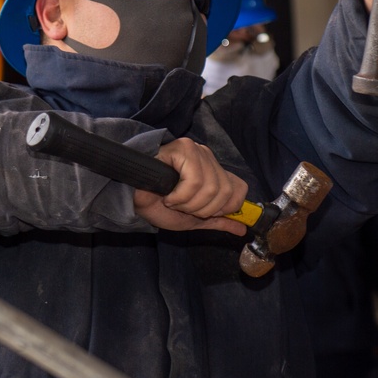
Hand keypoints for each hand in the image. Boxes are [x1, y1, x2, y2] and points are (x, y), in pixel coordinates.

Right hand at [133, 137, 248, 235]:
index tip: (203, 213)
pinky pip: (194, 181)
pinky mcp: (182, 149)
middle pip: (224, 192)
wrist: (134, 201)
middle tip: (183, 206)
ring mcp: (196, 151)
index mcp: (216, 172)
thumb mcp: (195, 219)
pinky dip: (180, 196)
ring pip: (210, 187)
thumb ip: (219, 221)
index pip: (239, 189)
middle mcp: (209, 158)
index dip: (224, 207)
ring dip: (188, 203)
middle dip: (201, 209)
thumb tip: (243, 228)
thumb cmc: (162, 206)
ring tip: (173, 200)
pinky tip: (168, 194)